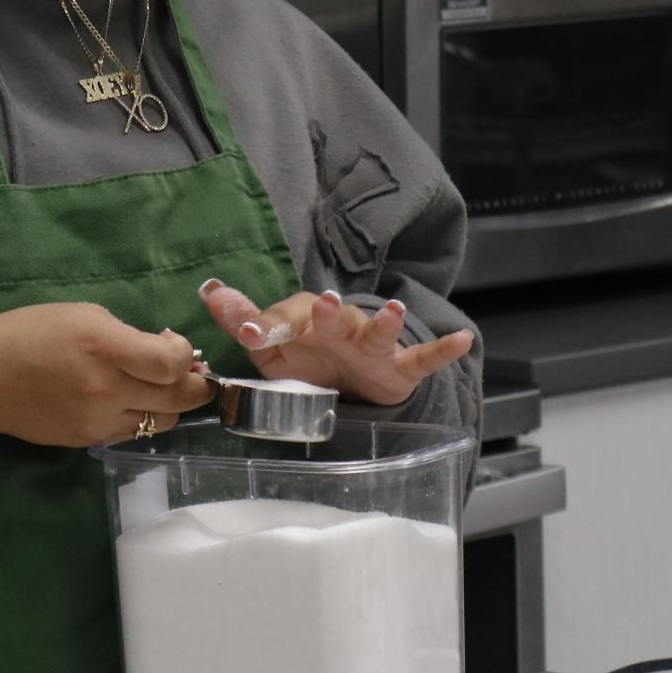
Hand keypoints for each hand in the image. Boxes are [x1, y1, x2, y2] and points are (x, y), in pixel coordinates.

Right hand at [0, 302, 212, 447]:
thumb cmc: (31, 333)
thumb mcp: (84, 316)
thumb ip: (128, 335)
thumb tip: (167, 351)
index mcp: (103, 346)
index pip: (171, 364)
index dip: (186, 356)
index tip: (178, 346)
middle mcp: (106, 388)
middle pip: (178, 399)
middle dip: (195, 386)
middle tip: (194, 374)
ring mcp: (98, 420)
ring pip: (163, 422)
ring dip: (171, 405)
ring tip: (159, 387)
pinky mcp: (90, 441)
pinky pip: (134, 432)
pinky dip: (142, 417)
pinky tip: (129, 400)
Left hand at [198, 279, 473, 407]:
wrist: (349, 382)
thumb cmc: (307, 357)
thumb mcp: (272, 346)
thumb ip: (243, 320)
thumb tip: (208, 291)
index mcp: (305, 323)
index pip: (285, 321)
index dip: (268, 327)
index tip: (249, 334)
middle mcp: (339, 327)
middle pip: (333, 317)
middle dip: (328, 312)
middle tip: (323, 305)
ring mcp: (371, 346)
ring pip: (378, 332)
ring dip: (385, 322)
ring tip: (393, 311)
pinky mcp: (399, 367)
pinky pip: (423, 357)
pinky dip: (442, 350)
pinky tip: (463, 339)